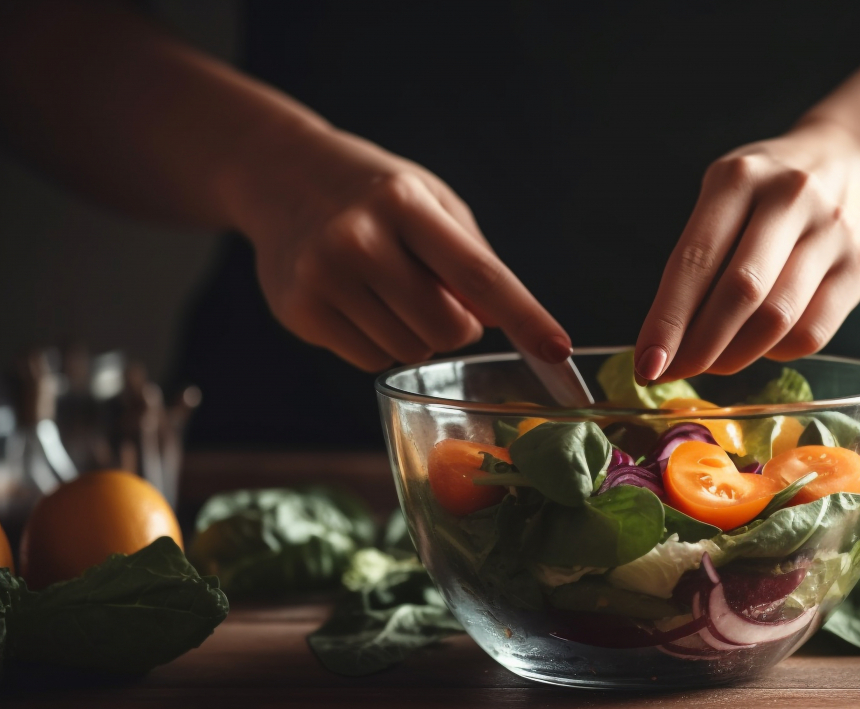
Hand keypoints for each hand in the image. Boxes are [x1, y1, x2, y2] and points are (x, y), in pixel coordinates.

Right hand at [222, 123, 570, 371]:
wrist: (278, 175)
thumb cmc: (374, 192)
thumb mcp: (431, 201)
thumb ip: (473, 260)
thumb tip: (498, 322)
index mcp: (405, 203)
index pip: (479, 274)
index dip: (525, 316)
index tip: (558, 350)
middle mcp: (360, 239)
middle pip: (447, 328)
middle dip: (459, 327)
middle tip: (439, 297)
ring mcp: (324, 277)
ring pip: (410, 350)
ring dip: (418, 335)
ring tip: (389, 291)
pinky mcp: (300, 311)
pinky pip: (371, 360)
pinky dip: (381, 343)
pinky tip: (360, 303)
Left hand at [633, 119, 859, 382]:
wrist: (844, 166)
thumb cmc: (762, 198)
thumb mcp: (721, 203)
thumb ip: (695, 263)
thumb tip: (663, 347)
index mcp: (739, 177)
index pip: (695, 260)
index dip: (669, 320)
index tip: (647, 365)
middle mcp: (790, 196)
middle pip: (741, 292)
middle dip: (700, 346)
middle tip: (677, 373)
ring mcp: (831, 230)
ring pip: (777, 319)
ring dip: (735, 356)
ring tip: (713, 363)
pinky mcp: (858, 266)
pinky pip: (811, 334)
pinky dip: (776, 352)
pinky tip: (762, 345)